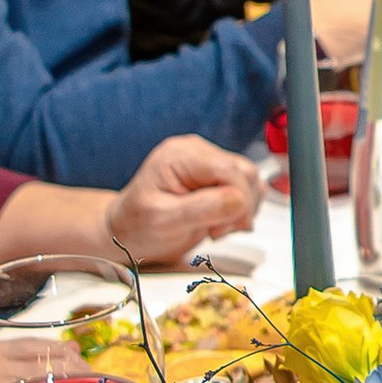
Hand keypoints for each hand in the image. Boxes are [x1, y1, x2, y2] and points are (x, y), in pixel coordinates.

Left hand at [108, 134, 261, 266]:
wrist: (130, 229)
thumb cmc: (138, 224)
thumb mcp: (164, 220)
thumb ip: (203, 208)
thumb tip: (240, 200)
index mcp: (180, 155)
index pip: (229, 169)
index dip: (236, 200)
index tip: (218, 228)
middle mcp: (198, 152)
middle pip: (244, 173)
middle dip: (239, 207)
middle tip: (214, 230)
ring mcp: (210, 162)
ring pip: (251, 180)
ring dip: (241, 210)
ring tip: (213, 227)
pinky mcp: (219, 176)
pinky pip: (248, 188)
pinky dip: (242, 210)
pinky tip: (219, 221)